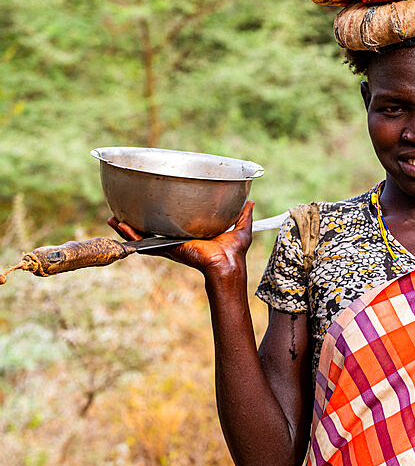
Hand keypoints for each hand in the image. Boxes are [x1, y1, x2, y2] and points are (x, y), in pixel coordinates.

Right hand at [107, 200, 253, 280]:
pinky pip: (144, 242)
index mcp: (190, 234)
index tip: (151, 207)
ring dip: (127, 228)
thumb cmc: (234, 252)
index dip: (160, 217)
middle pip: (152, 230)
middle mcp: (177, 239)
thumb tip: (250, 201)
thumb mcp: (240, 228)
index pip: (172, 224)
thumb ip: (243, 214)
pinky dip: (130, 235)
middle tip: (123, 213)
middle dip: (137, 223)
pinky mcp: (166, 247)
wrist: (227, 264)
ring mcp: (169, 245)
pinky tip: (119, 225)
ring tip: (113, 219)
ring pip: (143, 236)